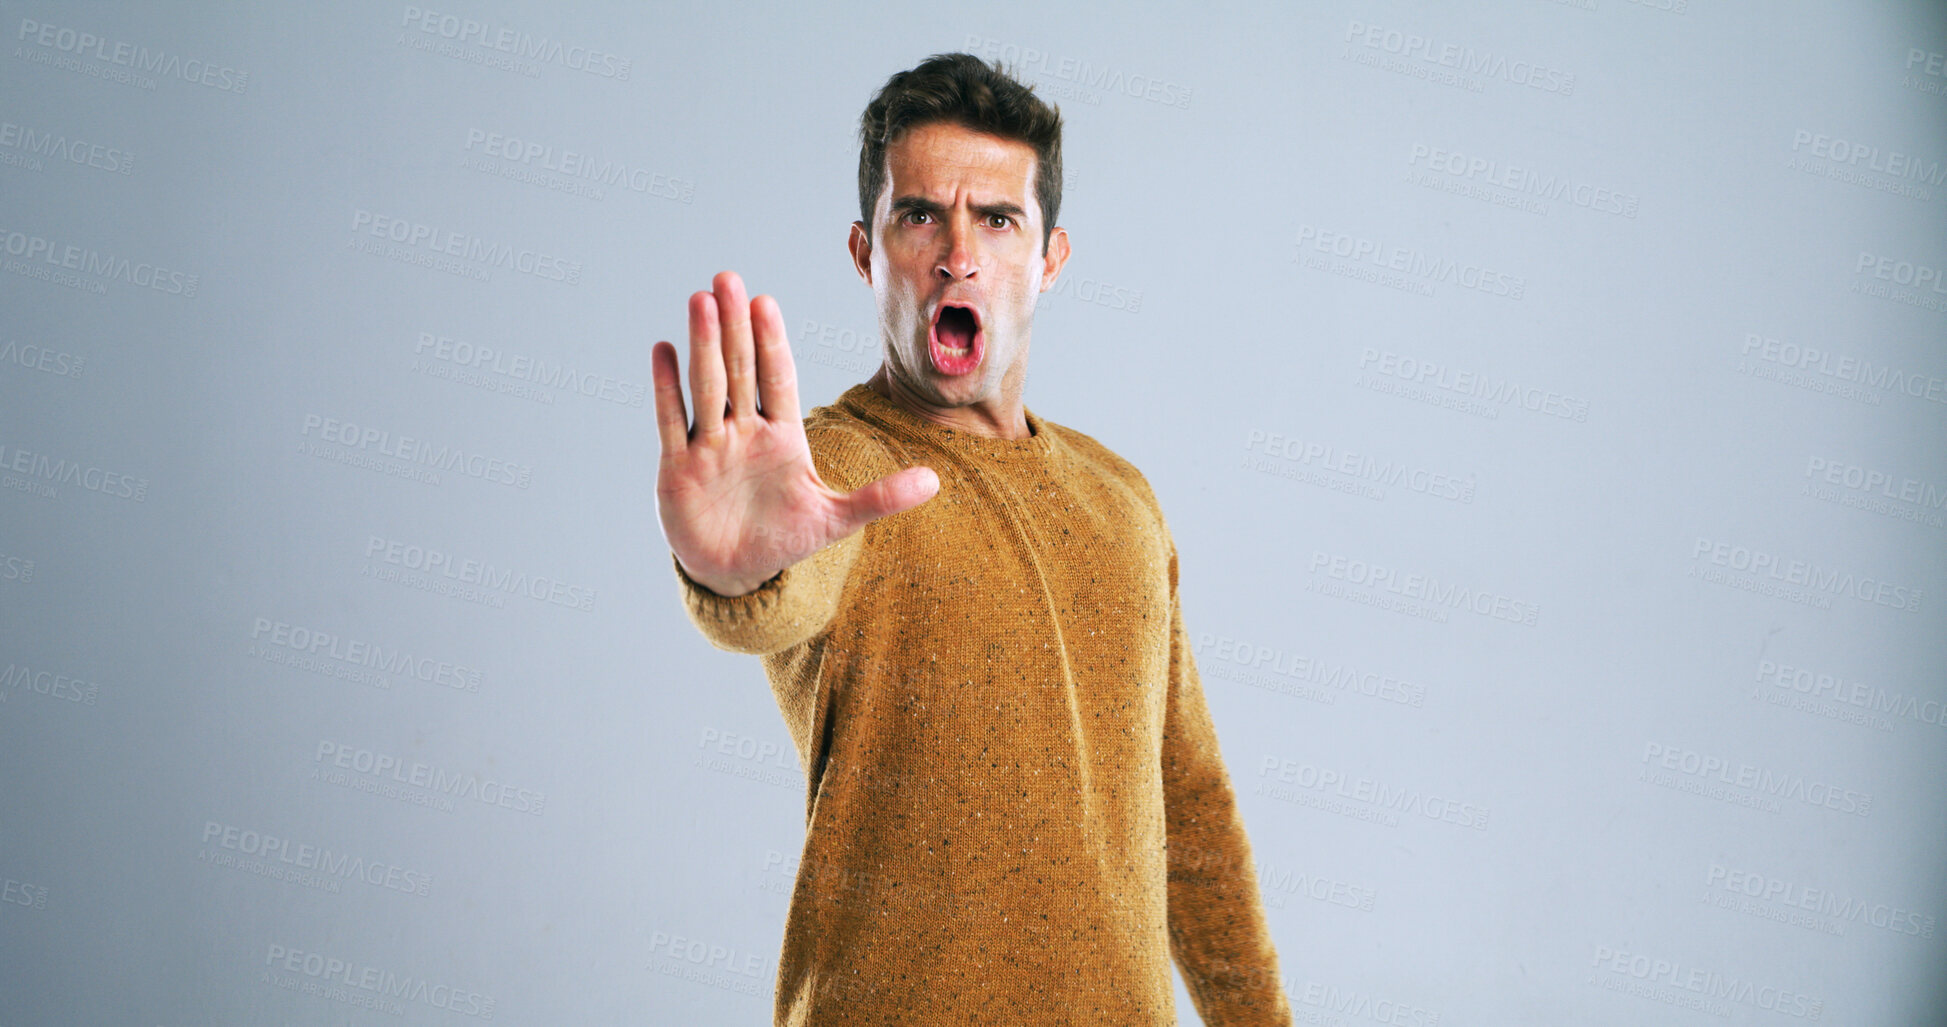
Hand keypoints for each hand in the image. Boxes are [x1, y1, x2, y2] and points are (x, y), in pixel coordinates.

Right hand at [652, 271, 938, 595]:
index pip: (777, 378)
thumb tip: (936, 480)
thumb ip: (882, 498)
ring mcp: (709, 445)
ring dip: (704, 344)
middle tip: (728, 279)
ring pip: (707, 386)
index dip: (772, 342)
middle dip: (735, 326)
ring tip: (700, 301)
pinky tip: (664, 349)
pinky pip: (671, 421)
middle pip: (740, 368)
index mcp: (783, 435)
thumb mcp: (837, 519)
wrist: (736, 572)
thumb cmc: (784, 538)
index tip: (767, 303)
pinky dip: (667, 387)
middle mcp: (744, 430)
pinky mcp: (679, 468)